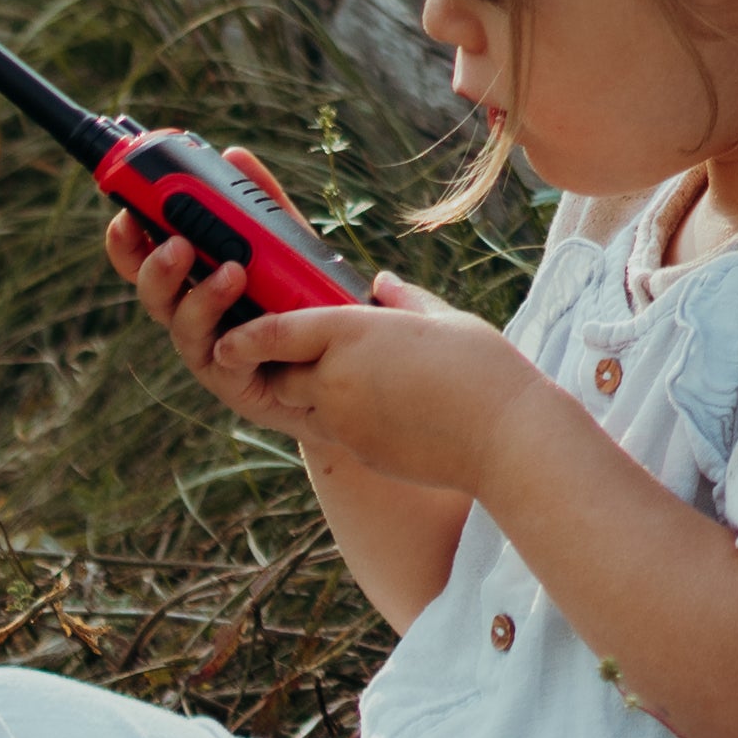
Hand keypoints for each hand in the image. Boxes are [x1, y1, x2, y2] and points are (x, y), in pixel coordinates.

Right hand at [108, 148, 348, 437]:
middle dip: (154, 266)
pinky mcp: (235, 382)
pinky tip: (253, 326)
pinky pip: (225, 360)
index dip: (128, 238)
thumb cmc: (305, 300)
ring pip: (182, 326)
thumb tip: (234, 155)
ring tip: (233, 273)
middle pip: (151, 292)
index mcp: (194, 278)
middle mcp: (192, 314)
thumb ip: (262, 203)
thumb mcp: (287, 245)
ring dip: (201, 297)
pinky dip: (236, 339)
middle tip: (177, 244)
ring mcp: (210, 351)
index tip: (126, 213)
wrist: (343, 365)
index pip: (145, 256)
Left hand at [209, 281, 543, 496]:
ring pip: (305, 408)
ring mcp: (347, 421)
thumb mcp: (443, 320)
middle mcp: (338, 378)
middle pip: (282, 376)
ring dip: (314, 396)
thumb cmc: (484, 371)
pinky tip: (390, 412)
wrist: (510, 440)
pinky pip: (339, 433)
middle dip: (284, 368)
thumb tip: (382, 285)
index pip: (278, 331)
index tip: (227, 338)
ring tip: (355, 383)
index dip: (246, 335)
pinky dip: (348, 421)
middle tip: (303, 355)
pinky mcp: (363, 453)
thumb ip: (404, 301)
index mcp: (354, 333)